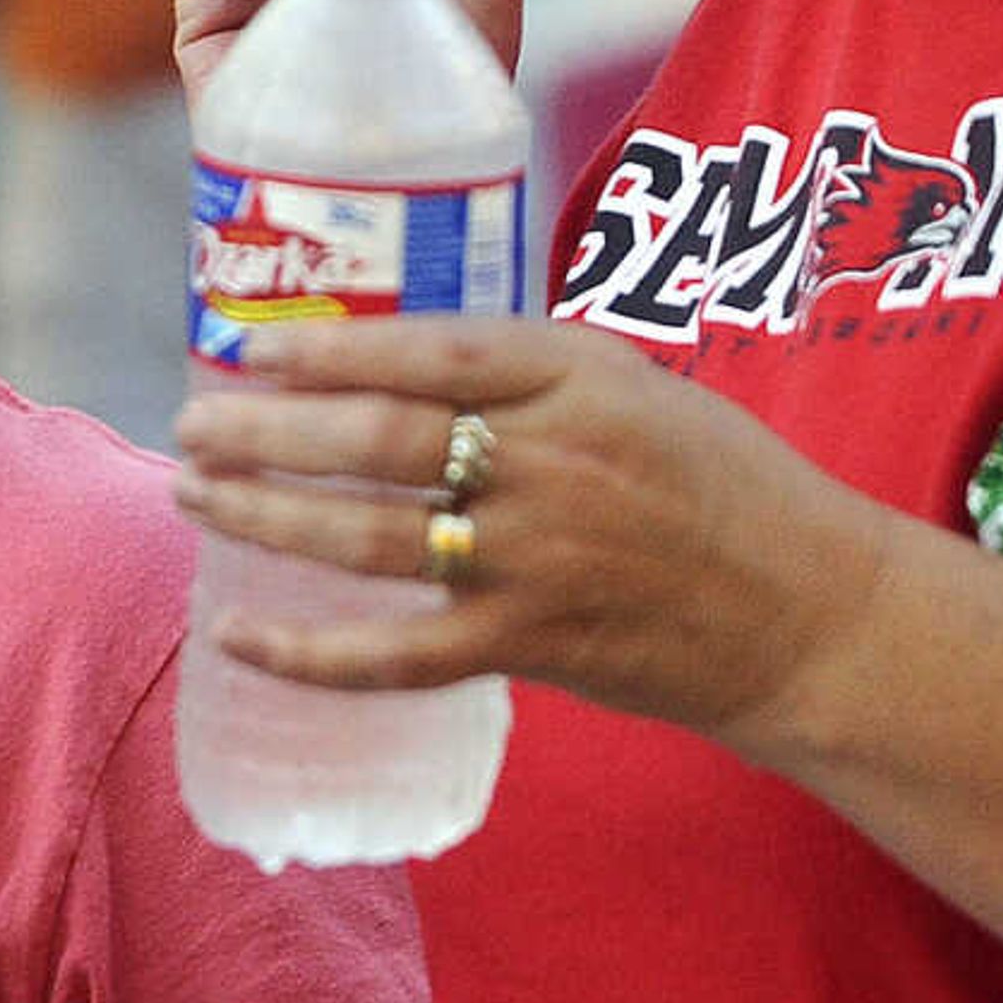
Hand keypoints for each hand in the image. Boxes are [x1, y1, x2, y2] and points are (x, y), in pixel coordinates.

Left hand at [170, 312, 897, 743]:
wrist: (811, 611)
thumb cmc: (719, 486)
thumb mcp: (633, 388)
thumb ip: (525, 374)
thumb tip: (388, 357)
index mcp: (580, 378)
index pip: (434, 351)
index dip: (332, 349)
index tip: (255, 349)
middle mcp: (552, 462)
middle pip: (379, 439)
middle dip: (266, 432)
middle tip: (191, 425)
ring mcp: (538, 558)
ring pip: (370, 536)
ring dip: (266, 517)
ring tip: (195, 496)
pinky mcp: (532, 645)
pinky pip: (397, 654)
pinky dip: (310, 652)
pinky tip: (241, 635)